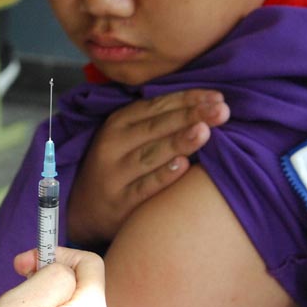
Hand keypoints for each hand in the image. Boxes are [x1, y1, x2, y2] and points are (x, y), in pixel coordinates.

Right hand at [0, 248, 109, 306]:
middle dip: (49, 277)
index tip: (23, 265)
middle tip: (15, 289)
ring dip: (44, 298)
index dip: (56, 254)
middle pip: (84, 282)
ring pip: (73, 301)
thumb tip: (66, 267)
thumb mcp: (18, 304)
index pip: (89, 264)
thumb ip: (51, 276)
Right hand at [69, 89, 228, 242]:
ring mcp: (114, 174)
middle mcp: (113, 145)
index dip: (187, 99)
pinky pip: (143, 187)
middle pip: (155, 127)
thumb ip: (157, 122)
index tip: (218, 97)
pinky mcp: (118, 202)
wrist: (84, 209)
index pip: (156, 106)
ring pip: (150, 155)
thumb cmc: (118, 166)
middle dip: (190, 116)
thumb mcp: (126, 138)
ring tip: (205, 131)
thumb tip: (205, 105)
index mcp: (117, 123)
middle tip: (222, 111)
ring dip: (178, 142)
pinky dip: (162, 177)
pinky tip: (183, 166)